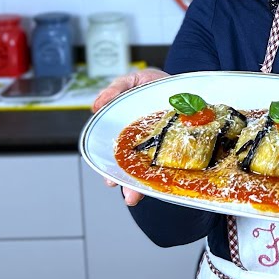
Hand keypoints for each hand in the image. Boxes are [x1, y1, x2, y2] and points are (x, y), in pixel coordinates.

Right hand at [93, 68, 169, 205]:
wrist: (182, 82)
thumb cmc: (154, 84)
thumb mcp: (131, 81)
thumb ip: (115, 90)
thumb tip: (96, 106)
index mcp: (129, 133)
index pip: (117, 155)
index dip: (112, 170)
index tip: (111, 180)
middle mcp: (144, 145)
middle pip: (135, 169)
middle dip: (130, 185)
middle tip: (130, 196)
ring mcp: (163, 147)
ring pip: (155, 171)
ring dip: (148, 185)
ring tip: (142, 197)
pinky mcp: (181, 146)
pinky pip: (179, 164)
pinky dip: (175, 175)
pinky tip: (171, 184)